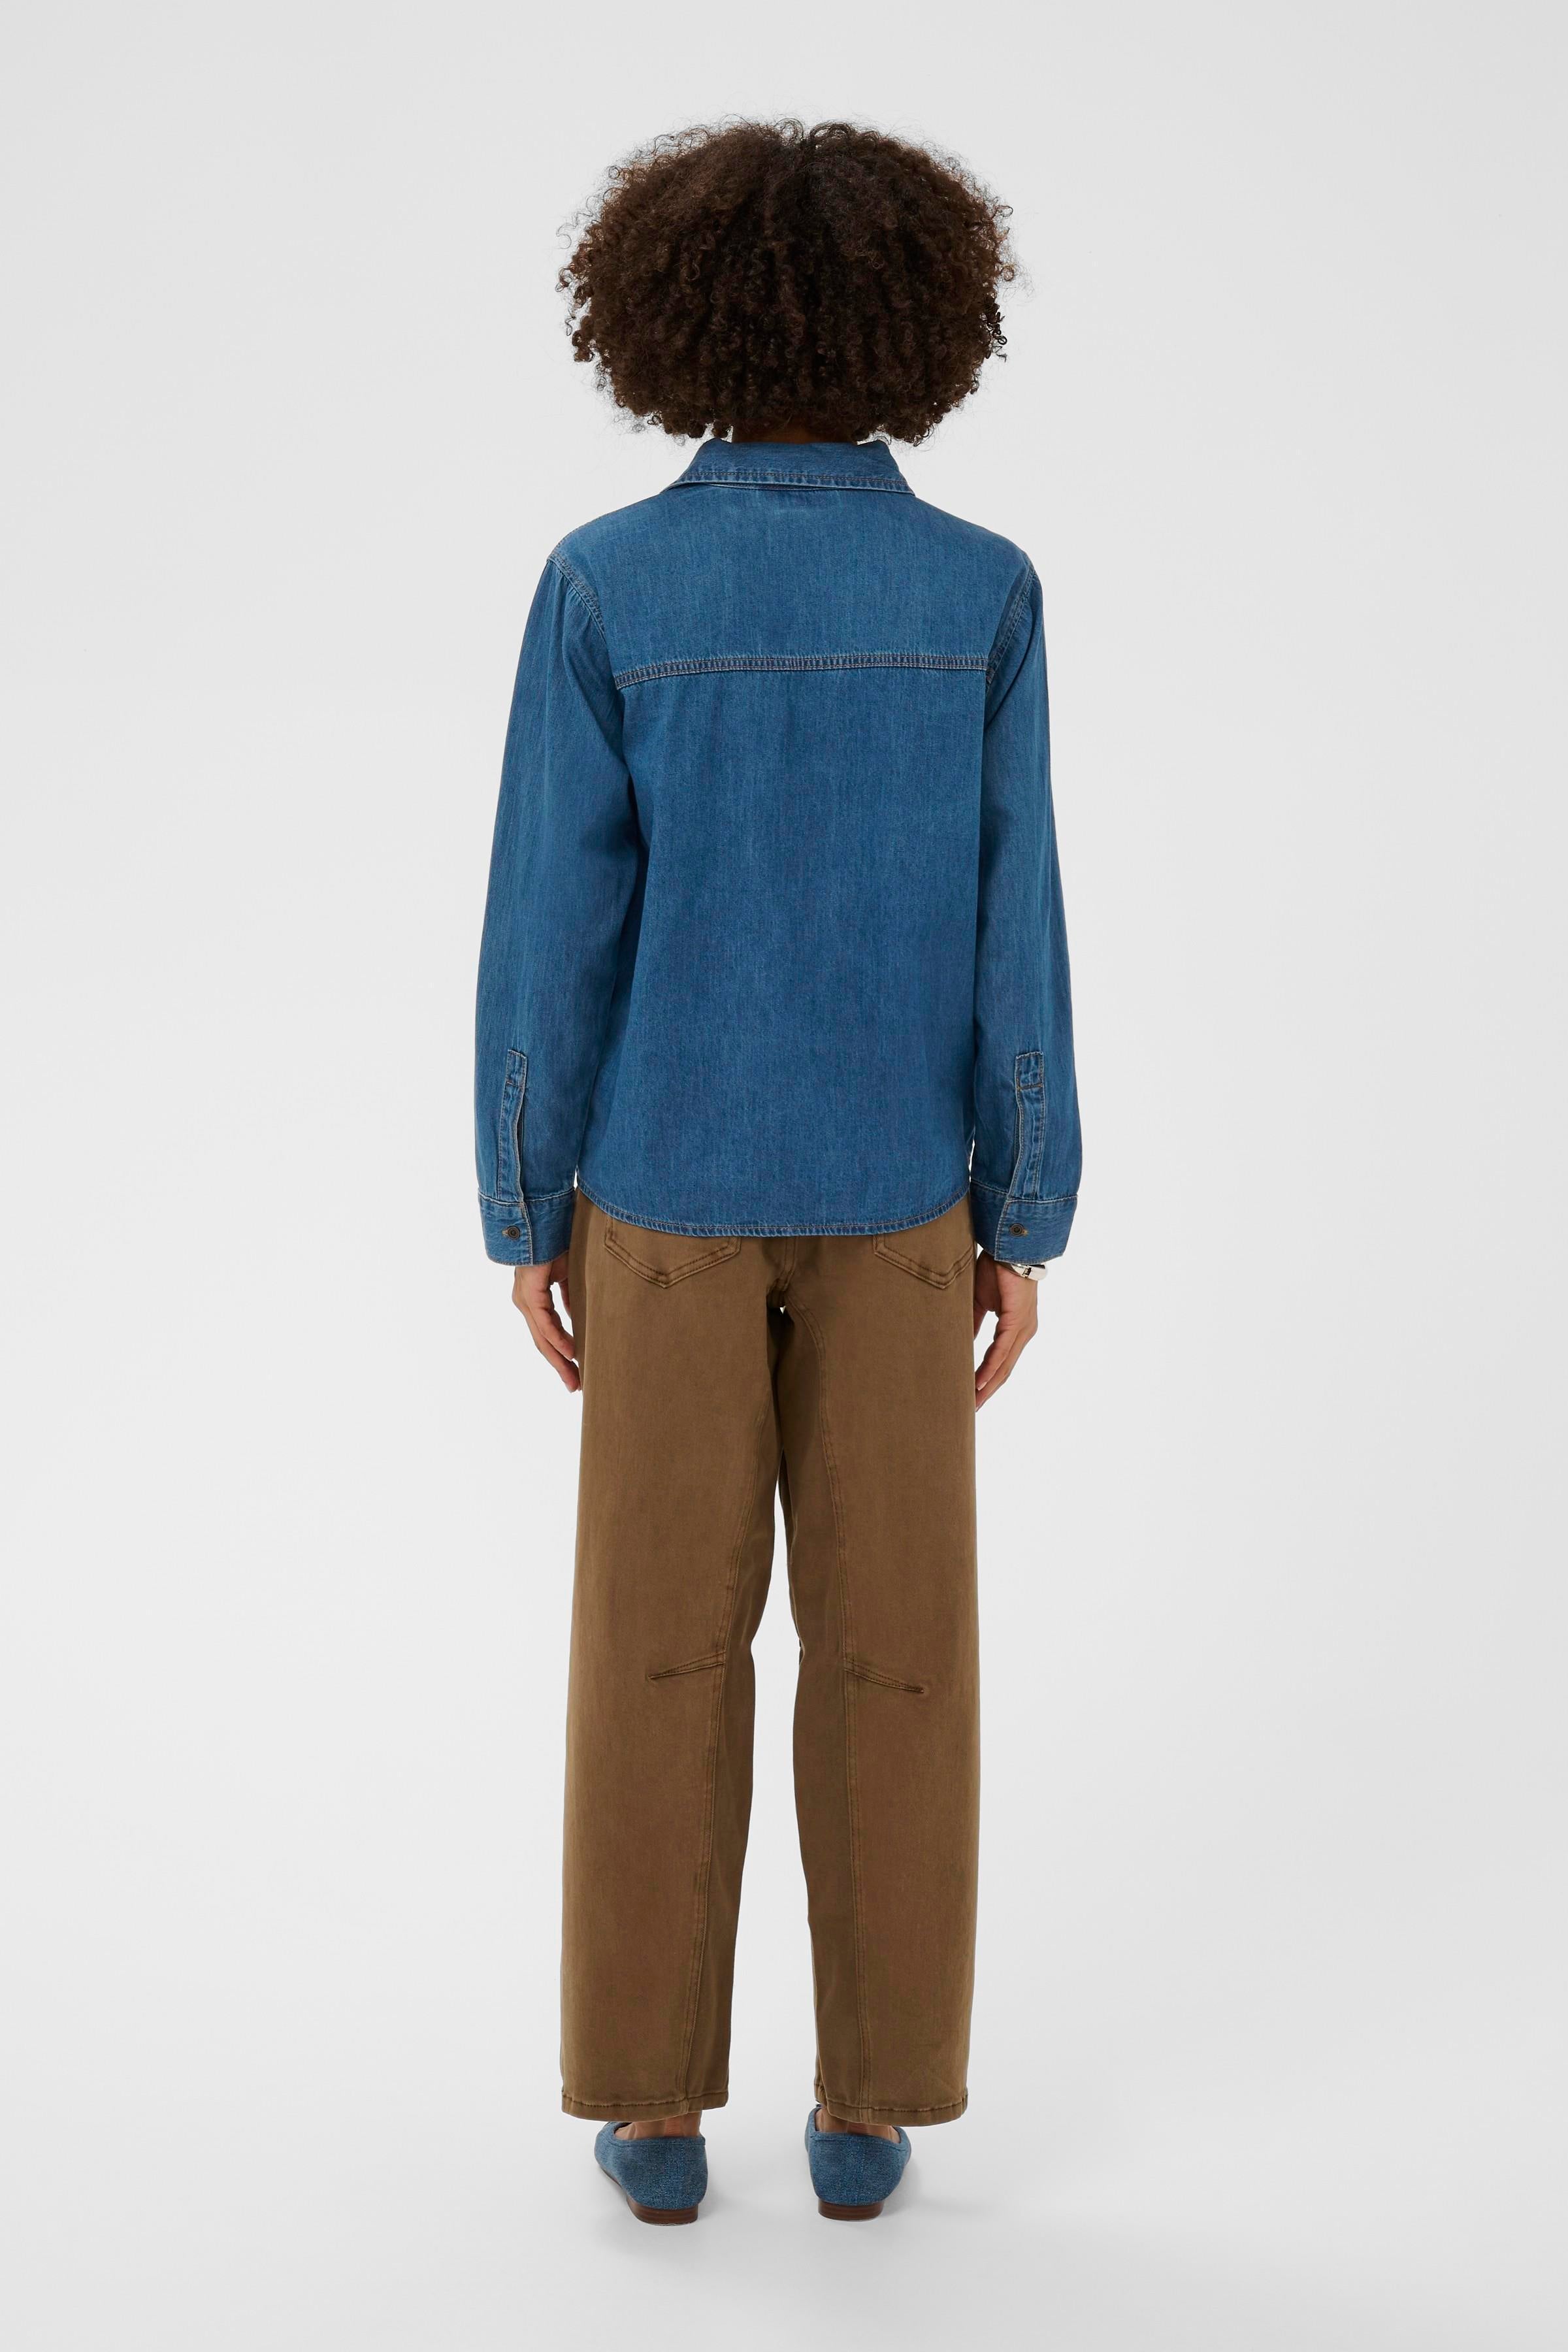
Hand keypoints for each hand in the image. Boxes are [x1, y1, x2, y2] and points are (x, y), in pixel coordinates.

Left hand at [511, 1253, 578, 1392]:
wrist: (544, 1216)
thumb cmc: (557, 1240)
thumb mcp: (569, 1276)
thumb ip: (571, 1298)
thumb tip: (577, 1317)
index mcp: (535, 1299)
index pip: (549, 1333)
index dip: (563, 1354)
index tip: (578, 1371)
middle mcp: (527, 1302)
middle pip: (544, 1342)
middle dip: (561, 1366)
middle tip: (576, 1387)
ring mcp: (526, 1299)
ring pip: (542, 1337)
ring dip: (559, 1360)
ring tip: (574, 1379)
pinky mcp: (530, 1293)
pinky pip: (544, 1322)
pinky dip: (557, 1337)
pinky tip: (570, 1352)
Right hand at [973, 1252, 1038, 1407]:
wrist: (1007, 1246)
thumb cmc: (996, 1270)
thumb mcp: (980, 1302)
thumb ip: (973, 1324)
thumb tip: (963, 1342)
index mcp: (1016, 1328)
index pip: (1000, 1361)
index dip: (986, 1379)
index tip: (971, 1394)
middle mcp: (1024, 1333)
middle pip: (1004, 1370)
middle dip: (987, 1391)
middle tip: (971, 1409)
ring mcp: (1023, 1329)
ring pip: (1004, 1365)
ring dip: (987, 1386)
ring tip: (972, 1403)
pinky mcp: (1017, 1322)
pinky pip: (1002, 1352)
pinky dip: (990, 1369)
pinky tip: (979, 1383)